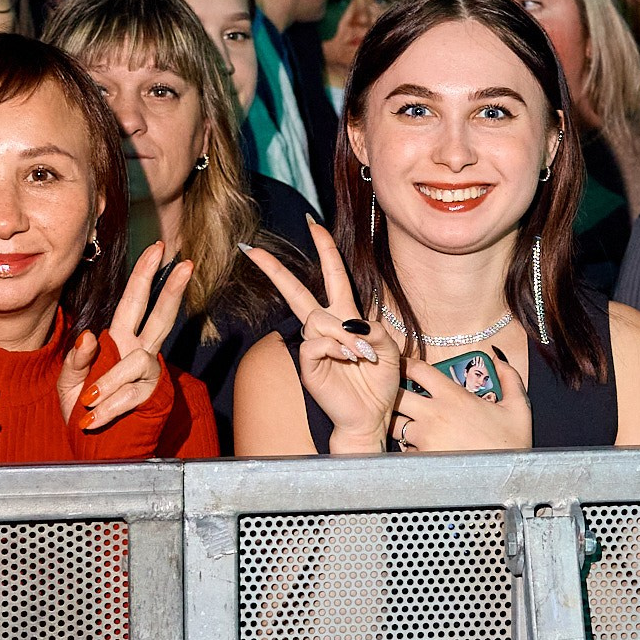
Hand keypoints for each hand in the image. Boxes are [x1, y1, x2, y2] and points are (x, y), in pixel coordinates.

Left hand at [56, 242, 194, 432]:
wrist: (92, 445)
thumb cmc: (84, 408)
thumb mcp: (69, 381)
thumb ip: (76, 358)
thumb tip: (90, 335)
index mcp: (119, 340)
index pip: (134, 302)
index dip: (145, 275)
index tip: (157, 249)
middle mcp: (137, 351)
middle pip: (159, 316)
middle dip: (171, 289)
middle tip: (185, 265)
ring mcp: (146, 374)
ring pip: (135, 361)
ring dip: (108, 381)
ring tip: (89, 401)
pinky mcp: (149, 397)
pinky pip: (127, 395)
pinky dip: (108, 407)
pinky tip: (93, 418)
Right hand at [243, 225, 404, 454]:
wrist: (371, 415)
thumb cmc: (379, 382)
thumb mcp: (388, 347)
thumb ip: (371, 329)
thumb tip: (347, 325)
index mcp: (345, 317)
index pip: (332, 276)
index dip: (324, 249)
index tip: (314, 225)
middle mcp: (325, 326)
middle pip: (296, 291)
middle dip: (275, 269)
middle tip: (252, 249)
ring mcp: (314, 345)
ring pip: (317, 319)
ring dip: (344, 335)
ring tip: (361, 356)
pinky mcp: (308, 364)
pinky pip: (315, 341)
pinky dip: (336, 348)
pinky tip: (348, 360)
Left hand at [392, 345, 532, 452]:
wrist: (507, 479)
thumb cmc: (511, 445)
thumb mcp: (517, 407)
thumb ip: (509, 378)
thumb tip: (499, 359)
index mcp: (453, 397)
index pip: (417, 369)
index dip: (407, 364)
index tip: (405, 366)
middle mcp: (433, 415)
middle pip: (396, 395)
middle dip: (394, 393)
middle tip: (400, 395)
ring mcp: (424, 438)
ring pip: (395, 424)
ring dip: (399, 422)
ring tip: (412, 425)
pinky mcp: (422, 458)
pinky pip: (405, 449)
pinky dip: (409, 447)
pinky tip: (423, 448)